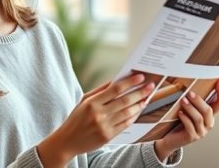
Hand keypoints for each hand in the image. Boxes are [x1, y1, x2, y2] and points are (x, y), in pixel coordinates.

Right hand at [37, 74, 154, 166]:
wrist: (67, 141)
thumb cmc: (76, 118)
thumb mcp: (84, 100)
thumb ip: (100, 90)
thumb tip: (117, 79)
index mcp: (92, 102)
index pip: (115, 89)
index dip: (130, 82)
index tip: (141, 77)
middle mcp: (98, 114)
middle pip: (124, 100)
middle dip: (140, 92)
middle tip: (150, 86)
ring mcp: (104, 126)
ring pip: (127, 113)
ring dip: (139, 104)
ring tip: (146, 98)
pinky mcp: (108, 136)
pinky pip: (125, 124)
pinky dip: (134, 116)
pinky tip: (138, 110)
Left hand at [154, 73, 218, 160]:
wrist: (172, 138)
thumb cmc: (180, 120)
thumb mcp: (189, 107)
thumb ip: (193, 97)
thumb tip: (192, 80)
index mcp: (210, 114)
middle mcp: (209, 122)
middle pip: (210, 110)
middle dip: (200, 101)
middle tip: (190, 93)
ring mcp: (202, 131)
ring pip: (200, 118)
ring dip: (191, 108)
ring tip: (183, 101)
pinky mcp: (192, 137)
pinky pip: (190, 127)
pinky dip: (185, 118)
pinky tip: (180, 113)